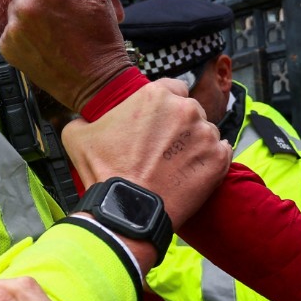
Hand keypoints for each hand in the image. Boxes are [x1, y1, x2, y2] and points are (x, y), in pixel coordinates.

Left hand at [1, 0, 130, 111]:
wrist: (97, 83)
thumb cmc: (101, 38)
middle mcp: (23, 7)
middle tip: (60, 3)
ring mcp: (13, 28)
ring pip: (14, 0)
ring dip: (29, 5)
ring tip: (54, 23)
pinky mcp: (7, 47)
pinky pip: (10, 24)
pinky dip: (24, 27)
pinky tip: (44, 37)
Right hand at [62, 84, 231, 227]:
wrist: (127, 211)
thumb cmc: (104, 172)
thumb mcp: (78, 136)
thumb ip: (85, 119)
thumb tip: (83, 121)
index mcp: (155, 95)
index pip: (173, 89)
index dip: (166, 108)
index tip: (159, 124)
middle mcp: (186, 109)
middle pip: (191, 111)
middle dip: (181, 127)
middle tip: (166, 150)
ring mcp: (205, 134)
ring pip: (206, 133)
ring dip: (196, 145)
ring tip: (177, 167)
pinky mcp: (218, 160)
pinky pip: (222, 153)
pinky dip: (211, 162)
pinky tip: (193, 174)